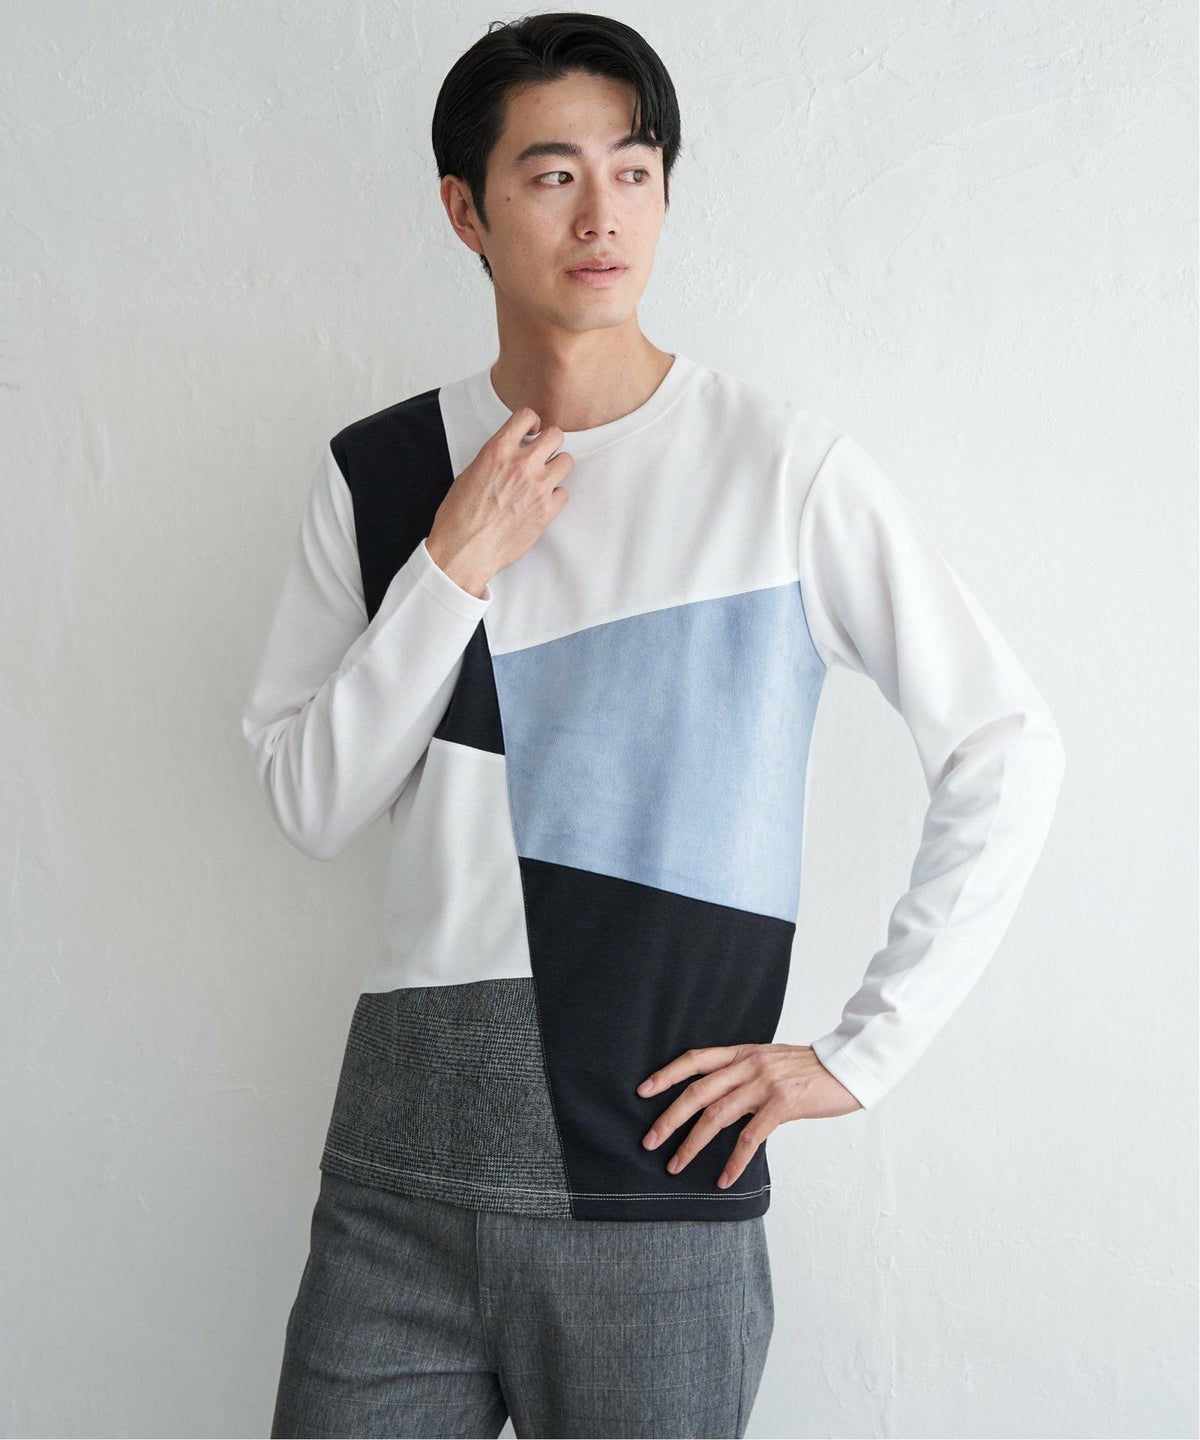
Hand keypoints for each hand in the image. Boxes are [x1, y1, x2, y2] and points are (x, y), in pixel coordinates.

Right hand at [425, 407, 572, 595]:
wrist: (464, 550)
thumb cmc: (459, 517)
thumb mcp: (470, 474)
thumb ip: (495, 458)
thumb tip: (508, 455)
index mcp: (498, 451)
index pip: (527, 416)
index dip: (532, 423)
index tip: (532, 432)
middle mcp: (521, 464)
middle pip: (556, 435)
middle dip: (549, 444)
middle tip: (542, 455)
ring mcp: (538, 487)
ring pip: (566, 461)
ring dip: (557, 468)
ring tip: (544, 480)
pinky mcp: (547, 510)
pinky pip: (564, 493)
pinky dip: (555, 497)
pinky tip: (541, 503)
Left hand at [636, 1043, 862, 1189]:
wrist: (849, 1067)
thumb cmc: (809, 1070)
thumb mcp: (771, 1063)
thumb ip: (744, 1076)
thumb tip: (718, 1100)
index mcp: (743, 1052)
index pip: (695, 1059)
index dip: (667, 1074)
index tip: (642, 1090)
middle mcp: (748, 1064)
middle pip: (697, 1091)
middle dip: (669, 1117)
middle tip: (649, 1141)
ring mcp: (765, 1083)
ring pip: (716, 1115)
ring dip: (692, 1143)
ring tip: (675, 1165)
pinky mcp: (783, 1104)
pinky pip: (750, 1136)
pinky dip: (734, 1161)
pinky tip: (723, 1179)